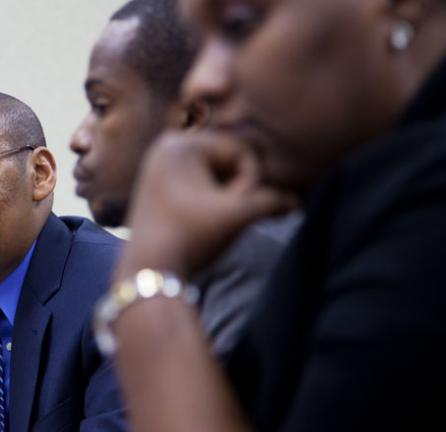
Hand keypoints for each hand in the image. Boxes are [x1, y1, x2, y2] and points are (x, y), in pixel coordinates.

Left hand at [118, 131, 298, 279]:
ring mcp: (159, 166)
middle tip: (217, 220)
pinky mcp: (159, 185)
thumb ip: (272, 202)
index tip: (226, 213)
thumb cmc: (191, 239)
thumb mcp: (237, 216)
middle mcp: (165, 146)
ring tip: (209, 223)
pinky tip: (204, 222)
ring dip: (226, 198)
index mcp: (179, 143)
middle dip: (236, 190)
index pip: (241, 153)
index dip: (248, 185)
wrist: (148, 274)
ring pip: (216, 176)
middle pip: (228, 162)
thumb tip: (296, 202)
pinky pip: (200, 185)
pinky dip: (211, 202)